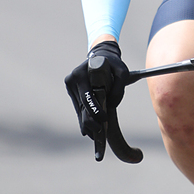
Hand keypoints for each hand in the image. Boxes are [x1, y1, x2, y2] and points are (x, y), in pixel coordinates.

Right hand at [64, 41, 130, 161]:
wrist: (102, 56)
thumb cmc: (113, 64)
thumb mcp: (122, 71)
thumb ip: (119, 88)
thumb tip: (112, 104)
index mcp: (81, 74)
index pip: (87, 97)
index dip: (94, 110)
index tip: (103, 120)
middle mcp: (72, 80)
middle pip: (81, 106)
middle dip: (90, 121)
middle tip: (99, 132)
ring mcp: (71, 87)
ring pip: (79, 110)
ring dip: (87, 123)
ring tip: (96, 136)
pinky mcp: (72, 92)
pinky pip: (79, 109)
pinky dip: (85, 119)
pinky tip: (90, 131)